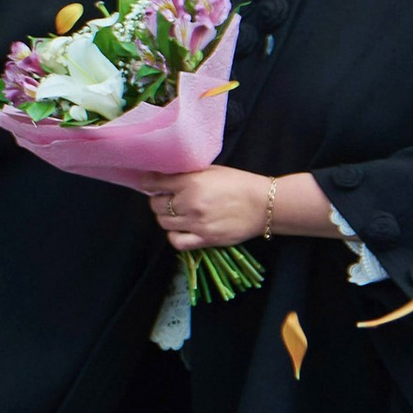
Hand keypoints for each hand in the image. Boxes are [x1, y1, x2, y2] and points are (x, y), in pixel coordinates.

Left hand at [145, 166, 272, 249]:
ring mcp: (197, 223)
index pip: (155, 183)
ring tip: (175, 212)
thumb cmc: (238, 183)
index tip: (148, 182)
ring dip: (165, 217)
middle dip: (158, 200)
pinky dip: (174, 235)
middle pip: (156, 205)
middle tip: (165, 198)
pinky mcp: (205, 239)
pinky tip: (180, 228)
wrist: (264, 204)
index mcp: (192, 182)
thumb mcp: (210, 170)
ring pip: (163, 223)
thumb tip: (163, 176)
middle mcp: (191, 203)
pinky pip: (177, 241)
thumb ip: (187, 174)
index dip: (148, 182)